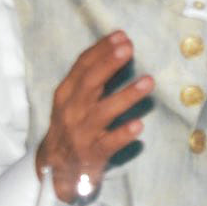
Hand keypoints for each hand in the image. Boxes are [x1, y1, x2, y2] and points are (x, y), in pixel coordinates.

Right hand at [34, 31, 152, 201]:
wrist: (57, 169)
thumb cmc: (73, 126)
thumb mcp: (75, 101)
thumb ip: (93, 79)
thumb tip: (119, 49)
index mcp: (66, 94)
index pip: (82, 67)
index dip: (101, 50)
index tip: (121, 36)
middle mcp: (71, 111)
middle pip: (89, 84)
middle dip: (109, 64)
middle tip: (129, 48)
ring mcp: (81, 133)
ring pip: (103, 112)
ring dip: (126, 95)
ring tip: (148, 81)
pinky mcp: (93, 154)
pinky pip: (108, 143)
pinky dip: (123, 134)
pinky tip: (138, 125)